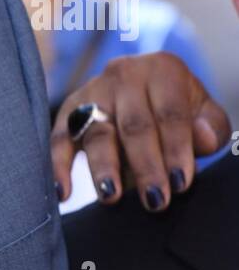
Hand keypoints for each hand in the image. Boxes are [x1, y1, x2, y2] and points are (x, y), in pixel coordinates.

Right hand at [51, 52, 230, 210]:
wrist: (145, 95)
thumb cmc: (177, 110)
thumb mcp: (203, 112)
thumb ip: (211, 125)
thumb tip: (202, 137)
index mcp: (162, 69)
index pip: (170, 112)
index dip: (177, 148)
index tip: (182, 182)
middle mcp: (124, 74)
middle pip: (134, 124)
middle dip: (145, 165)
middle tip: (156, 200)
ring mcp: (93, 91)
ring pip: (97, 132)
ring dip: (104, 167)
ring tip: (112, 197)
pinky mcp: (69, 111)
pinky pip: (59, 137)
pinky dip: (58, 165)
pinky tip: (63, 192)